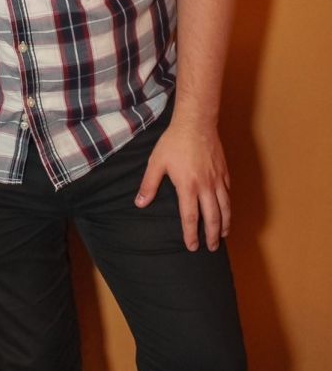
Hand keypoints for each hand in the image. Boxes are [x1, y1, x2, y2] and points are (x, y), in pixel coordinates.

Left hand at [135, 119, 230, 251]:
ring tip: (224, 235)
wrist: (196, 123)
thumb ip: (148, 185)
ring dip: (225, 223)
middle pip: (212, 216)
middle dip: (213, 235)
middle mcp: (205, 186)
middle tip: (212, 247)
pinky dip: (228, 205)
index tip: (192, 246)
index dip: (191, 234)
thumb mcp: (156, 163)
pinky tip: (227, 210)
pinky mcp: (224, 171)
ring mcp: (217, 179)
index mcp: (187, 186)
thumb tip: (140, 204)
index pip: (191, 217)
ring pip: (225, 206)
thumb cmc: (174, 142)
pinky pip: (228, 192)